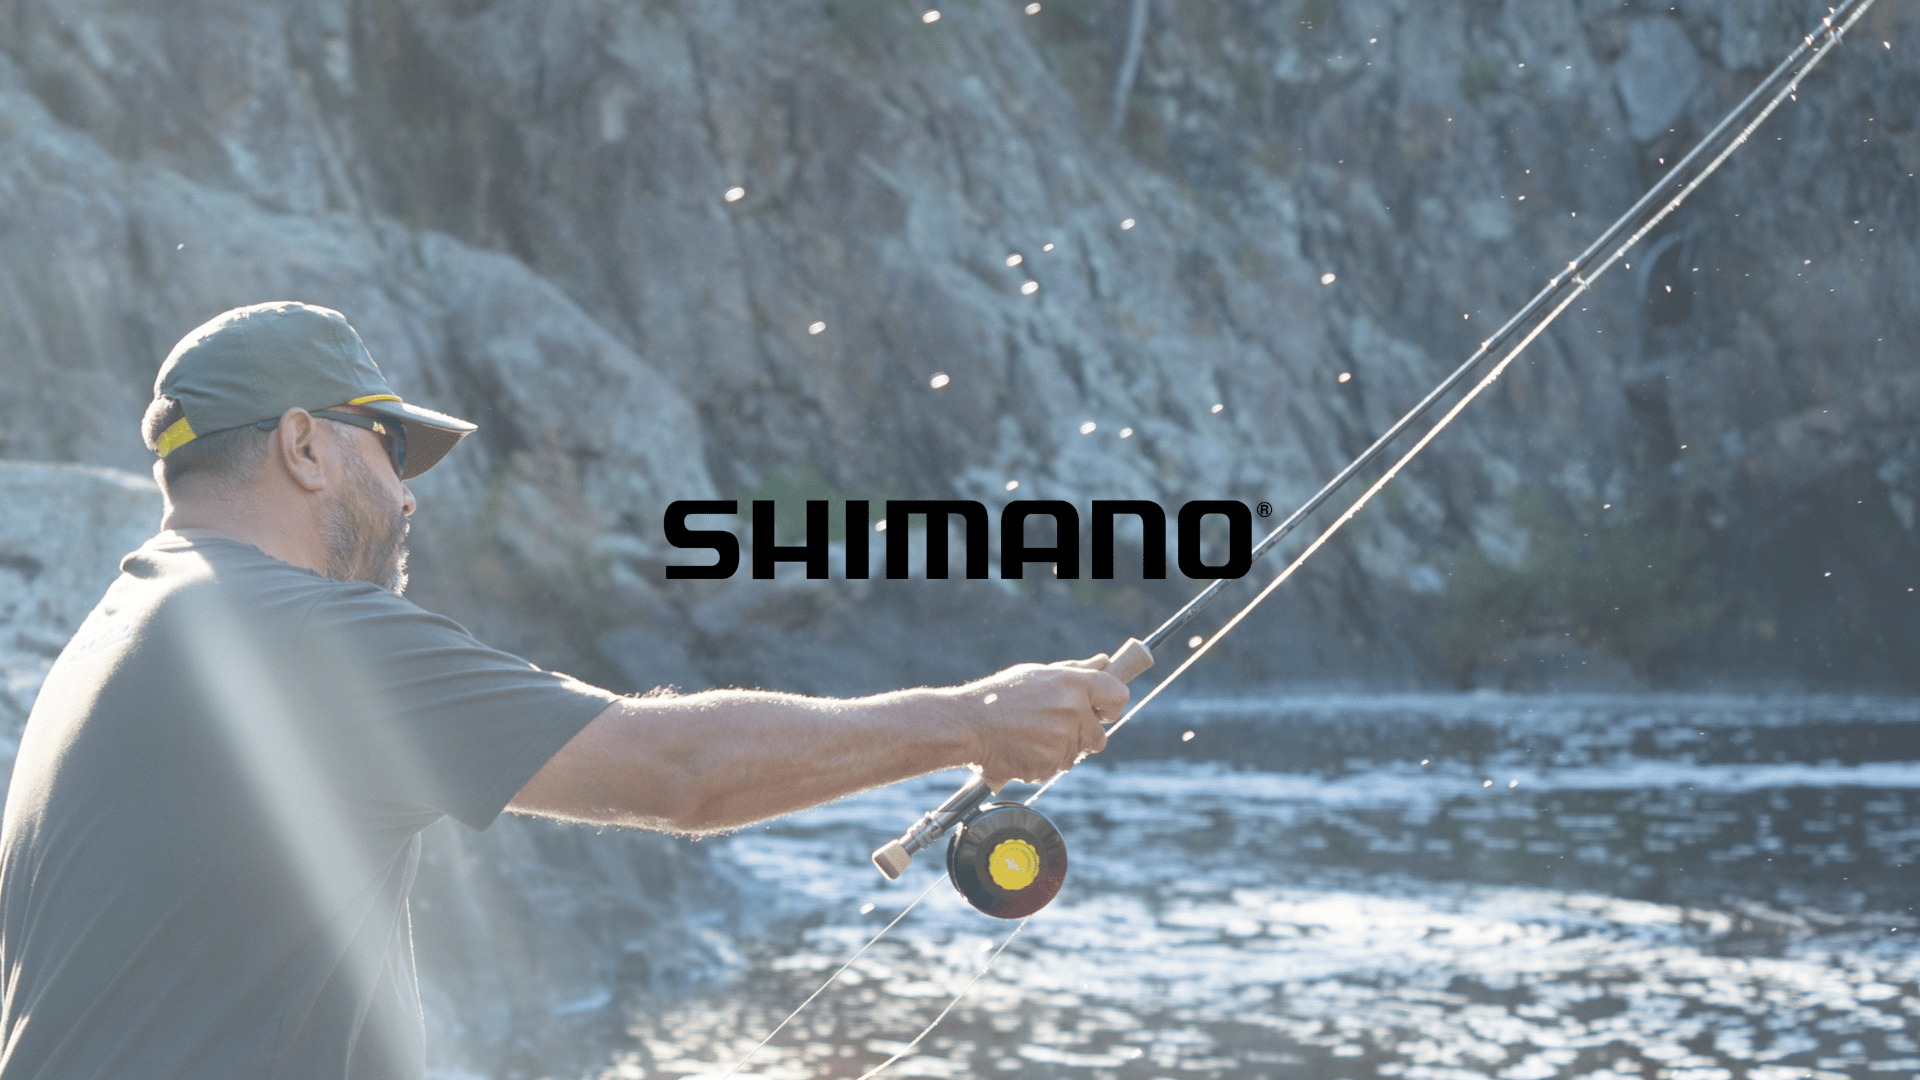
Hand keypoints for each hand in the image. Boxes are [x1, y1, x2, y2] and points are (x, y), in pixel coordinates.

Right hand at [960, 654, 1130, 790]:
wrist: (967, 724)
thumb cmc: (1001, 696)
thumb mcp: (1039, 674)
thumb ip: (1076, 671)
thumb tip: (1106, 662)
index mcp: (1073, 684)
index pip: (1118, 695)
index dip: (1111, 705)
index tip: (1100, 710)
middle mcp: (1072, 711)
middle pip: (1099, 736)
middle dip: (1082, 735)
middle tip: (1053, 726)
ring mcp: (1062, 740)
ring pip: (1076, 754)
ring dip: (1060, 750)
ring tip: (1030, 735)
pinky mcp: (1049, 764)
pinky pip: (1056, 768)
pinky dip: (1043, 763)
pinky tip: (1023, 748)